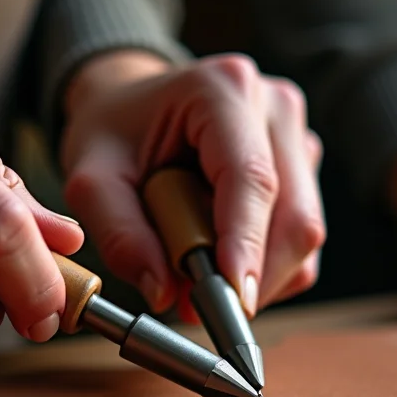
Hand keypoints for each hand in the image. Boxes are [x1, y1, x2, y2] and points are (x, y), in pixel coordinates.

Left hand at [61, 51, 324, 317]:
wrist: (132, 104)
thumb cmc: (113, 133)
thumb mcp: (91, 180)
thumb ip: (121, 235)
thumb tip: (164, 293)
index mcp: (221, 90)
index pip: (252, 179)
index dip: (247, 244)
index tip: (233, 299)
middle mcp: (273, 106)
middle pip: (293, 215)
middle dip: (254, 276)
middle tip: (199, 306)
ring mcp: (296, 135)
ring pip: (304, 233)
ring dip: (259, 273)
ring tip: (200, 272)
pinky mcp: (304, 166)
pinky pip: (300, 237)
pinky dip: (267, 265)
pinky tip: (223, 255)